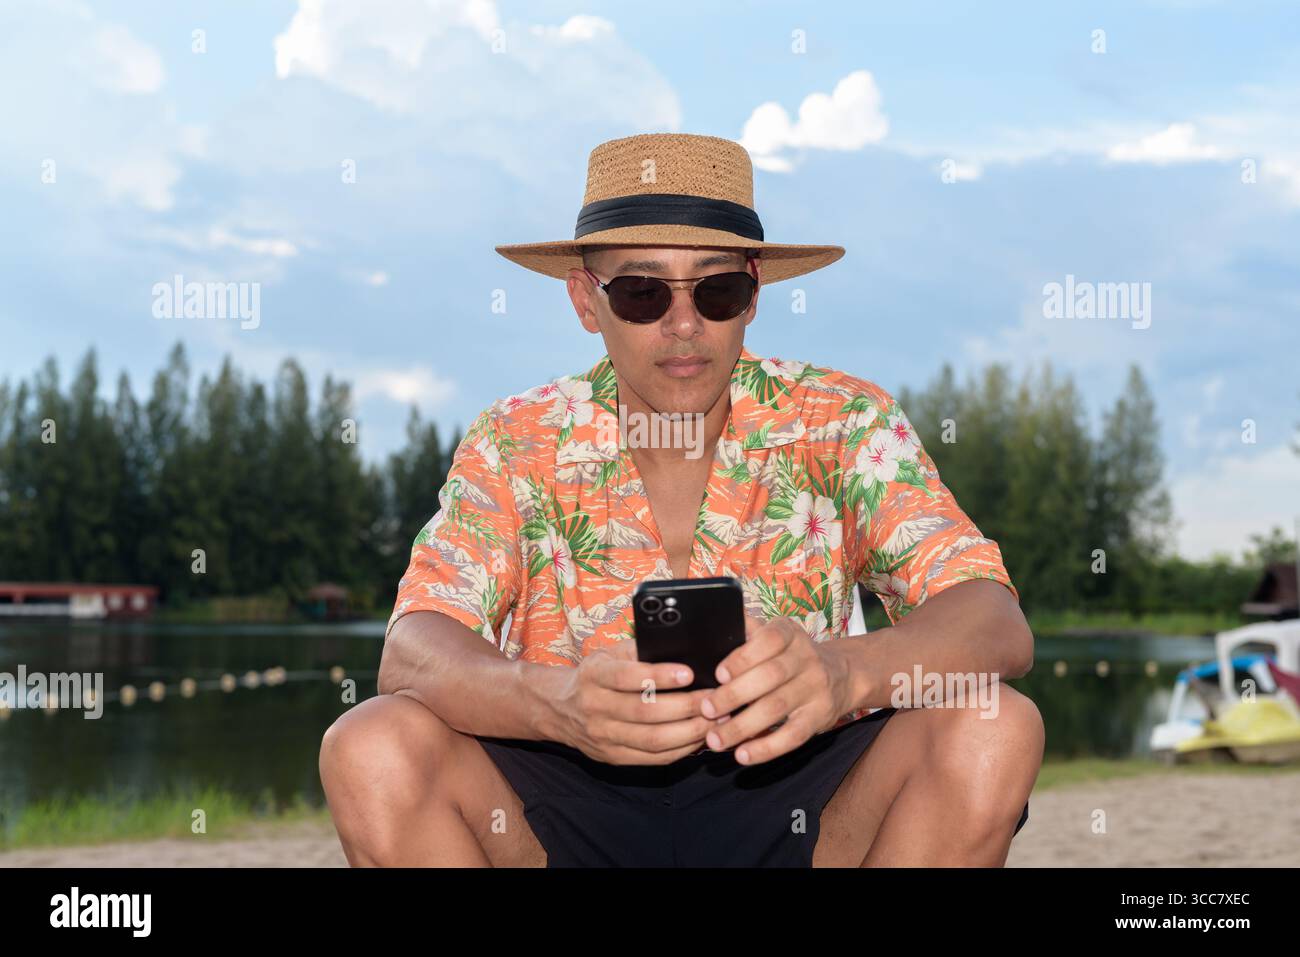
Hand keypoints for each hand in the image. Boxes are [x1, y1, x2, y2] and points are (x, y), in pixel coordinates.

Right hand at [550, 639, 725, 764]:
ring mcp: (603, 737)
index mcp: (594, 676)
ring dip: (690, 732)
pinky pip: (653, 758)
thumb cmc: (595, 675)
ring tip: (716, 720)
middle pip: (646, 712)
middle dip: (687, 707)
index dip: (659, 676)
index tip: (689, 672)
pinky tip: (700, 737)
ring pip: (653, 740)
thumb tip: (680, 646)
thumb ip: (638, 650)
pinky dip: (681, 749)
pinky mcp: (614, 757)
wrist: (559, 709)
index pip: (628, 677)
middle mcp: (596, 708)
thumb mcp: (608, 654)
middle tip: (716, 699)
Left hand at [699, 616, 853, 764]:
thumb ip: (747, 631)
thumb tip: (714, 625)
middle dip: (734, 695)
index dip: (743, 657)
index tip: (718, 674)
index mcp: (790, 633)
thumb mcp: (775, 635)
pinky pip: (792, 736)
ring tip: (715, 739)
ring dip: (742, 726)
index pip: (769, 640)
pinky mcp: (819, 717)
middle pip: (770, 676)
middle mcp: (806, 658)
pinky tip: (743, 755)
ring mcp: (816, 689)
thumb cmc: (791, 656)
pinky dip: (766, 748)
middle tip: (706, 709)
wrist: (842, 675)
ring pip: (777, 708)